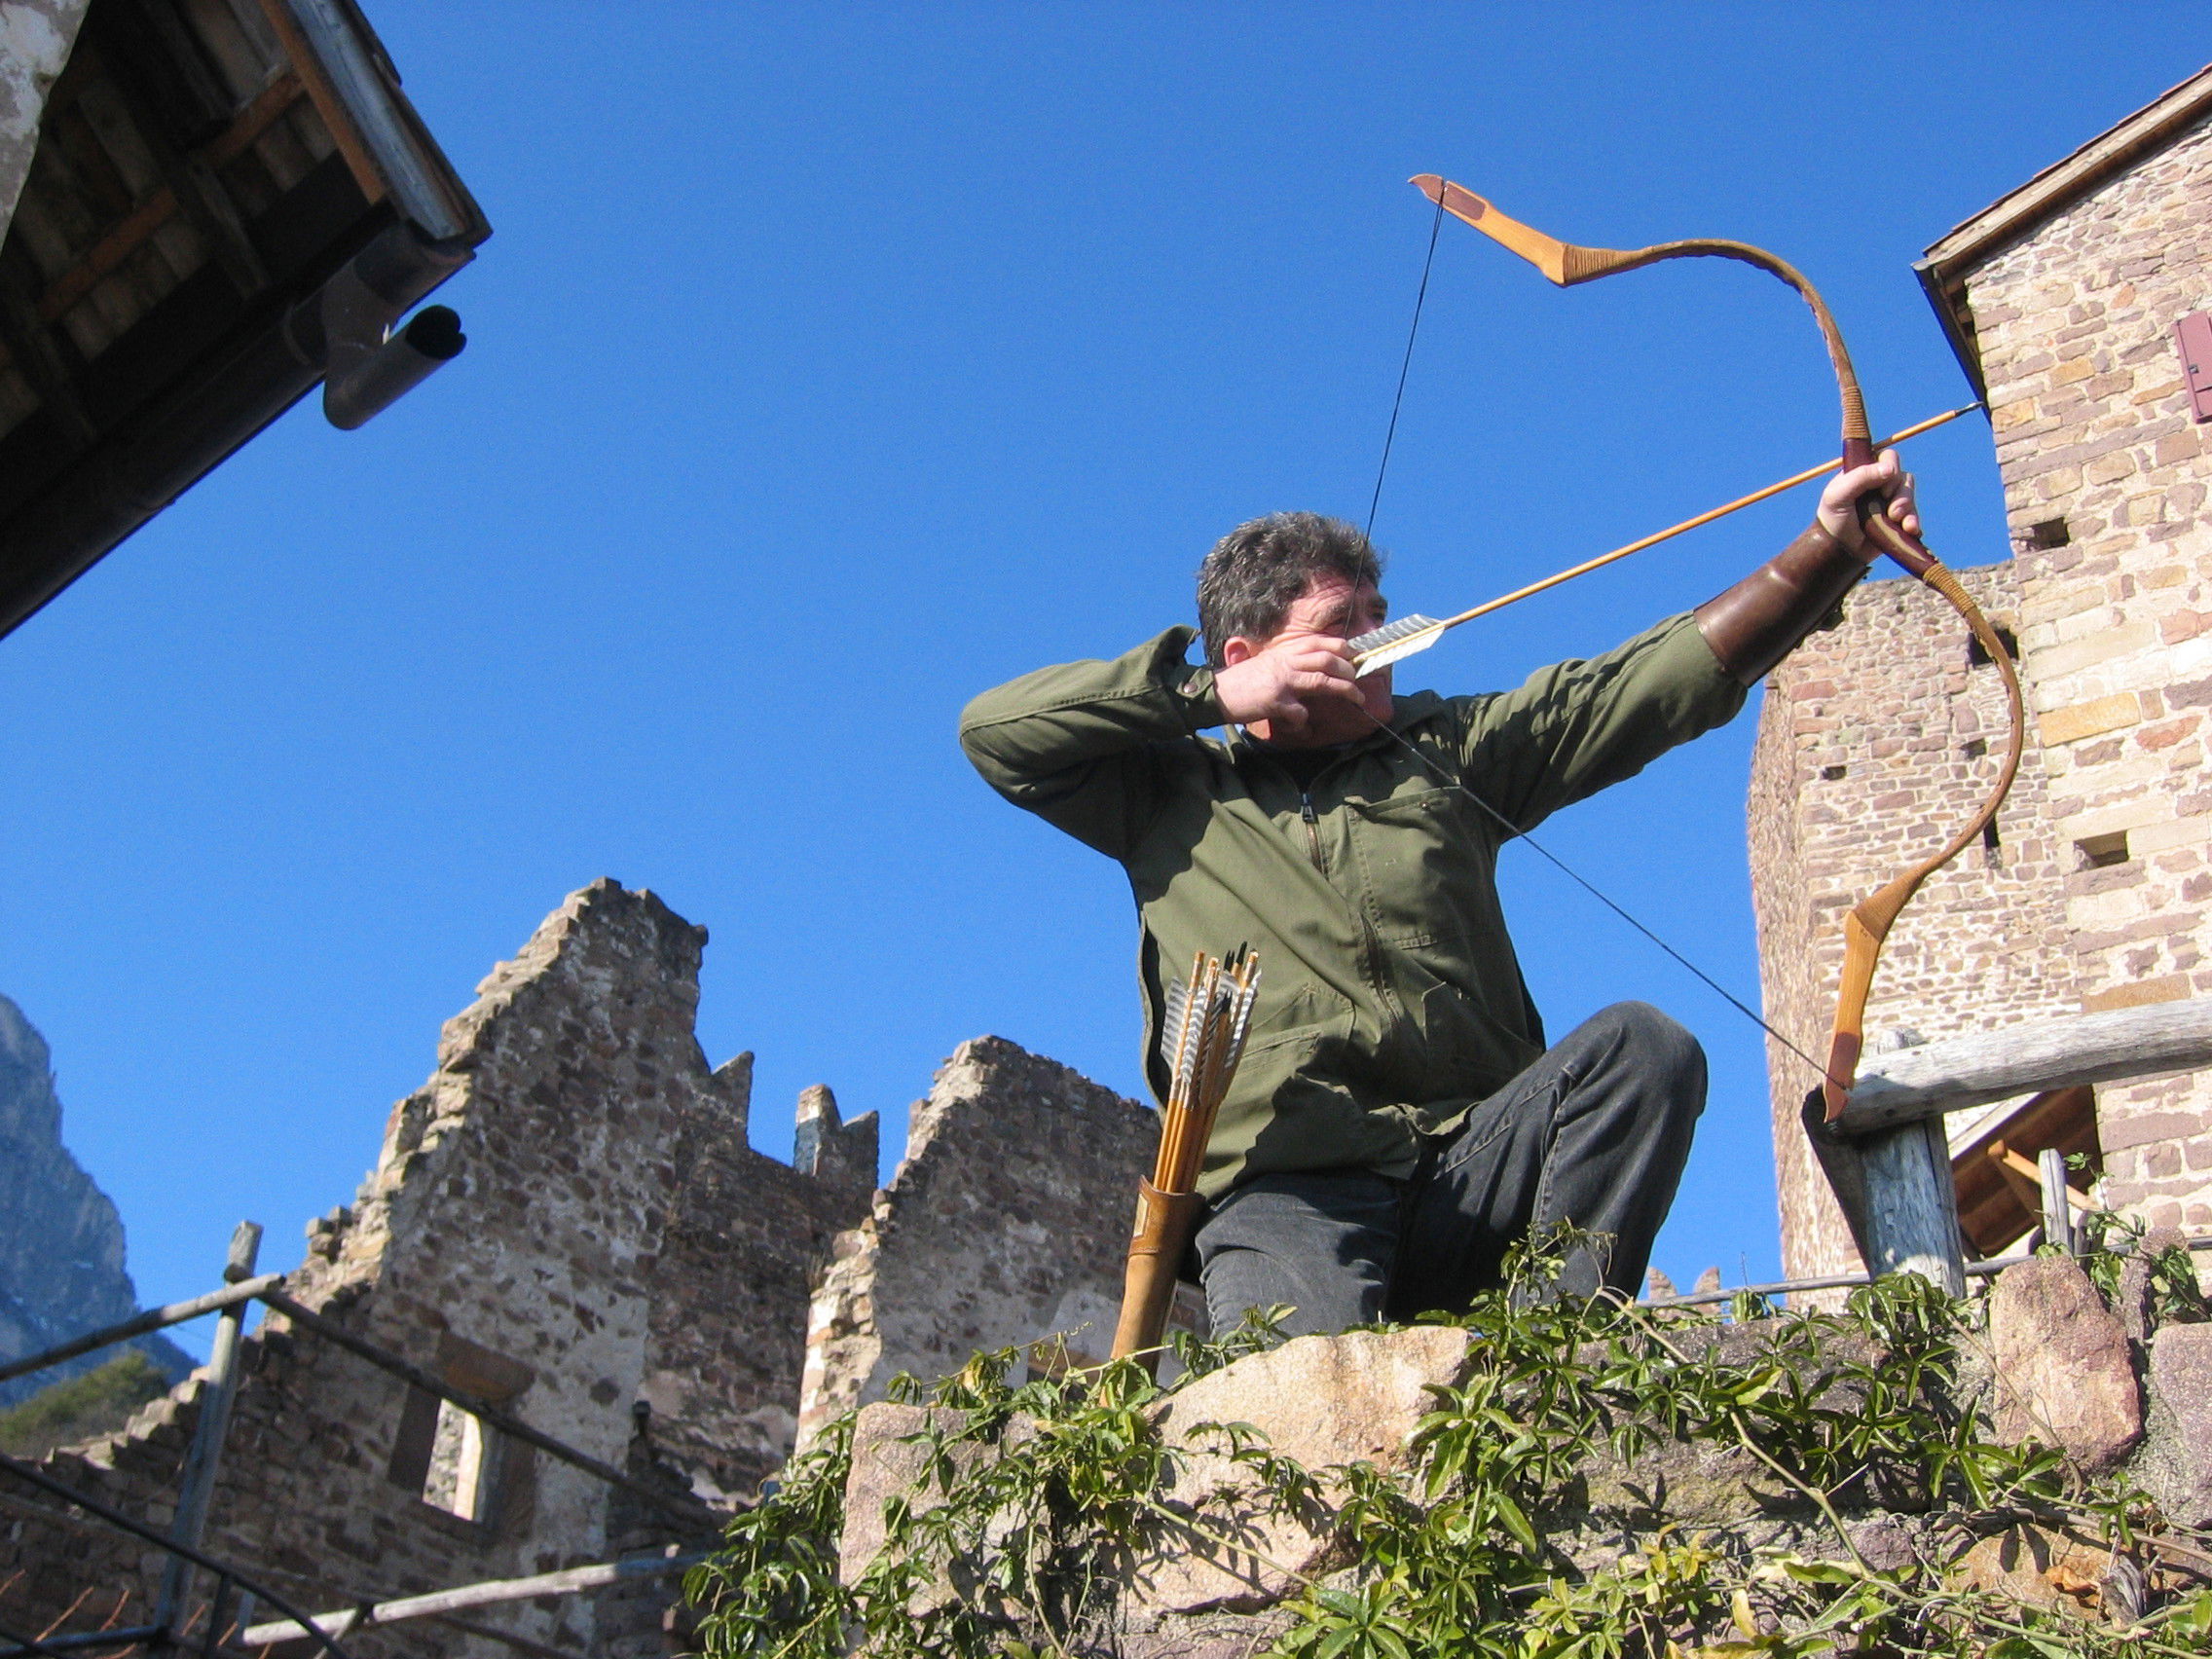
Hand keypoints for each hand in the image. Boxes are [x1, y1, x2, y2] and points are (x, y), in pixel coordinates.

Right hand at [1214, 635, 1366, 734]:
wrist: (1215, 694)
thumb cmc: (1241, 682)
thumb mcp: (1266, 664)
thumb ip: (1287, 664)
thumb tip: (1312, 669)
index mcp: (1283, 653)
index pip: (1318, 642)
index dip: (1340, 647)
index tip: (1353, 655)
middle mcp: (1285, 663)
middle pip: (1327, 660)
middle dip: (1348, 669)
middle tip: (1358, 678)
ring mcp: (1282, 682)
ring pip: (1323, 682)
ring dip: (1345, 690)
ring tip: (1358, 698)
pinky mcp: (1276, 702)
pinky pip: (1300, 713)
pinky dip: (1304, 723)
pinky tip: (1302, 728)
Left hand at [1817, 446, 1917, 555]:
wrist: (1840, 551)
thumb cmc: (1833, 519)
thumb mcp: (1838, 495)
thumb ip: (1860, 477)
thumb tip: (1890, 469)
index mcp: (1863, 472)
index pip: (1887, 457)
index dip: (1890, 469)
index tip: (1881, 489)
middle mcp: (1879, 483)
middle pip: (1902, 476)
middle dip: (1901, 492)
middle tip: (1891, 510)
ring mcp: (1889, 500)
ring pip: (1909, 493)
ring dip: (1907, 506)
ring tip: (1896, 520)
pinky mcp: (1898, 518)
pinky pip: (1914, 513)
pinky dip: (1913, 520)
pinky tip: (1909, 529)